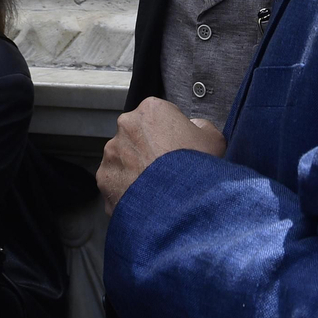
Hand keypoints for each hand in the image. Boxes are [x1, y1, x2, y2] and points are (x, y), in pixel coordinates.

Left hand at [98, 97, 225, 214]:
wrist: (181, 207)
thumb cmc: (196, 171)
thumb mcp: (214, 139)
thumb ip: (200, 126)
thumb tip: (194, 128)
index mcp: (151, 110)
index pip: (159, 116)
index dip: (171, 133)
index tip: (177, 147)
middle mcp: (126, 127)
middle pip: (138, 136)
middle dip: (149, 150)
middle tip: (168, 169)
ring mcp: (112, 153)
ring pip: (124, 159)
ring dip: (136, 170)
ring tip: (157, 188)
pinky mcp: (104, 178)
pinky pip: (115, 183)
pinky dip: (126, 191)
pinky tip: (146, 200)